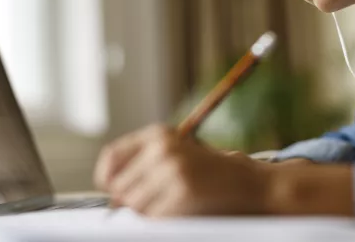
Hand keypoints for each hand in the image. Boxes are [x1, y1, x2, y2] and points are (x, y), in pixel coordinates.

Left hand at [94, 124, 271, 216]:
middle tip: (156, 200)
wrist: (248, 181)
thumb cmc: (209, 172)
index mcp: (158, 134)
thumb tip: (112, 195)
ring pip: (135, 205)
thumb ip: (144, 165)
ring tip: (172, 203)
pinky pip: (154, 218)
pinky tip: (181, 210)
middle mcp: (162, 147)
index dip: (106, 177)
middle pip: (120, 187)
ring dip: (148, 212)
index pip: (112, 156)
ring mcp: (172, 169)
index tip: (112, 190)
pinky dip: (163, 220)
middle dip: (132, 200)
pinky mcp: (182, 191)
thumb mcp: (176, 154)